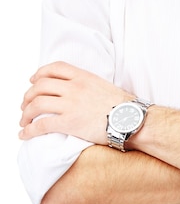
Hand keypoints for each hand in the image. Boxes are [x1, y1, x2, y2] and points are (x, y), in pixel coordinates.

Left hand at [19, 61, 134, 143]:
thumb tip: (81, 91)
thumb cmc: (123, 106)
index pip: (54, 68)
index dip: (39, 73)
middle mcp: (75, 87)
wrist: (132, 119)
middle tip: (25, 105)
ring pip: (37, 104)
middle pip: (40, 85)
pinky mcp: (70, 122)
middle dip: (28, 96)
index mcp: (84, 76)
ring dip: (25, 113)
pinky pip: (42, 125)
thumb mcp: (104, 86)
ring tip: (23, 121)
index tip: (33, 80)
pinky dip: (29, 130)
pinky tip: (24, 134)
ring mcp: (71, 104)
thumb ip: (88, 85)